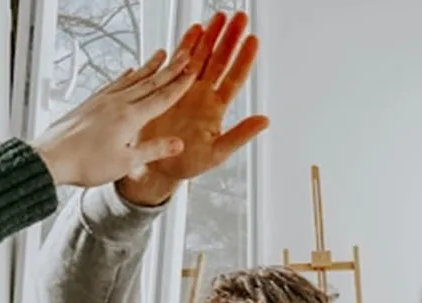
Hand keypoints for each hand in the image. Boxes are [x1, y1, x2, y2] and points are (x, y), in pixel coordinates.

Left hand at [31, 46, 196, 186]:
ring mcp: (102, 100)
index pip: (161, 98)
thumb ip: (152, 150)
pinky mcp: (90, 103)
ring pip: (132, 79)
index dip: (179, 85)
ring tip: (161, 55)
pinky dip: (125, 76)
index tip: (193, 73)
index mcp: (129, 117)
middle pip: (149, 82)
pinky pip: (113, 84)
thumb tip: (178, 144)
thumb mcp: (125, 163)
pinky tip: (128, 72)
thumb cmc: (85, 164)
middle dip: (170, 69)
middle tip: (184, 55)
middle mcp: (117, 103)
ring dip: (149, 67)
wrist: (51, 158)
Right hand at [118, 11, 269, 205]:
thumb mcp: (217, 153)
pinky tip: (193, 31)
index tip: (253, 40)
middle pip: (219, 61)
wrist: (157, 166)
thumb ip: (239, 135)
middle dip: (229, 39)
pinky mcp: (167, 90)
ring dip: (210, 37)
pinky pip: (178, 64)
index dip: (244, 59)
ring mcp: (185, 90)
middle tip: (239, 18)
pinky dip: (185, 47)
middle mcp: (202, 95)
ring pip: (201, 58)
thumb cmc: (187, 164)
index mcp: (215, 109)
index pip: (234, 78)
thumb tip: (264, 121)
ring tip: (218, 18)